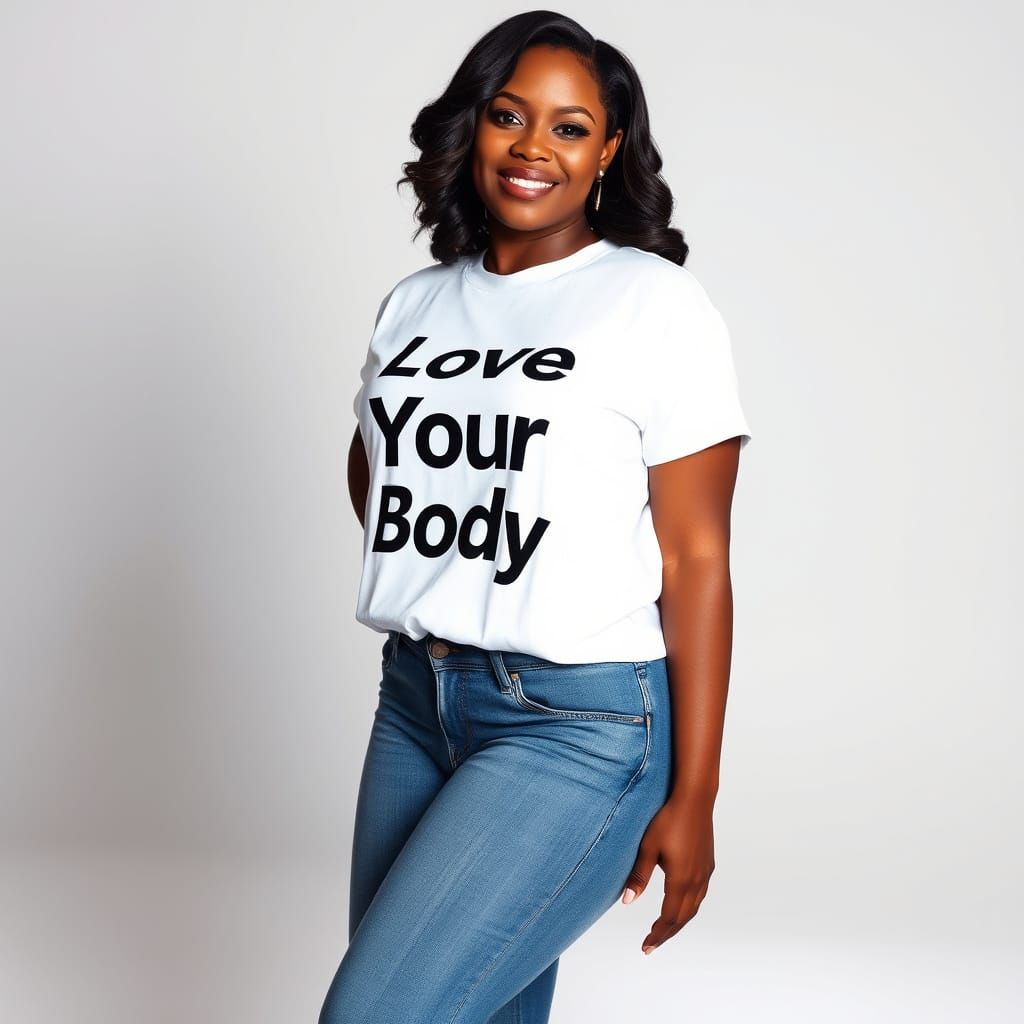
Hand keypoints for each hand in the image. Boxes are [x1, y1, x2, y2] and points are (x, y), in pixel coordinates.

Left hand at [619, 792, 715, 954]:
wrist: (694, 799)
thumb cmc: (668, 820)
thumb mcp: (648, 847)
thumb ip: (639, 876)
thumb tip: (627, 902)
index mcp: (681, 881)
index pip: (669, 918)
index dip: (657, 934)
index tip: (645, 947)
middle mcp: (697, 881)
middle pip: (683, 918)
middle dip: (666, 933)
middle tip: (651, 945)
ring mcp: (705, 873)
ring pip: (693, 908)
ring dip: (679, 922)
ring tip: (664, 930)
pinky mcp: (708, 864)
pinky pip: (700, 895)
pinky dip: (689, 908)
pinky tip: (681, 905)